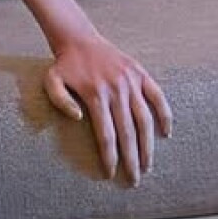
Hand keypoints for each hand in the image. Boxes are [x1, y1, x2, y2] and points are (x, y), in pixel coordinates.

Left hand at [43, 33, 170, 186]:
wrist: (79, 39)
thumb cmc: (64, 66)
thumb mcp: (52, 82)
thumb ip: (60, 101)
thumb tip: (79, 119)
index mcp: (96, 95)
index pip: (106, 135)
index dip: (110, 156)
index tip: (112, 173)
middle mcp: (116, 90)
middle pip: (127, 132)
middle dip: (132, 159)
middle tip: (134, 179)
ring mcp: (131, 82)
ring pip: (144, 119)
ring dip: (148, 144)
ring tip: (148, 164)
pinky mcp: (140, 74)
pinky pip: (157, 96)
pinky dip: (165, 114)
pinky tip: (166, 133)